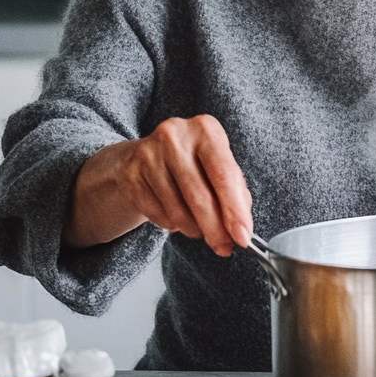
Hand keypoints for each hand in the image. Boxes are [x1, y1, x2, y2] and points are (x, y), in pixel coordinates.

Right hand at [63, 115, 253, 256]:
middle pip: (200, 196)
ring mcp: (150, 155)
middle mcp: (176, 137)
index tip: (243, 236)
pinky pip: (158, 215)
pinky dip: (173, 225)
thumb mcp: (218, 163)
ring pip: (178, 211)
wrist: (148, 155)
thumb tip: (241, 227)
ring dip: (195, 229)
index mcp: (205, 129)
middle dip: (215, 229)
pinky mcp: (132, 176)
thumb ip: (234, 190)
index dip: (235, 210)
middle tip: (225, 247)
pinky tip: (179, 218)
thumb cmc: (193, 161)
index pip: (224, 174)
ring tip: (200, 228)